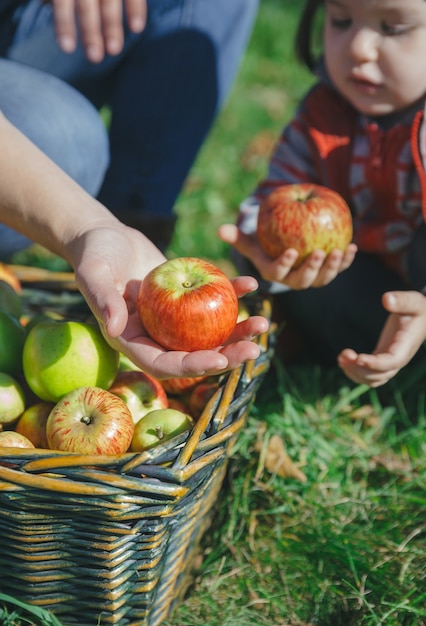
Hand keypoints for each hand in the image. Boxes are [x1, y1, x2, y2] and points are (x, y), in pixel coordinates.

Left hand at [50, 0, 146, 61]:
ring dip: (112, 27)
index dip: (64, 24)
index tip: (68, 49)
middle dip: (90, 32)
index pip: (63, 1)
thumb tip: (43, 4)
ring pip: (109, 2)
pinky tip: (137, 28)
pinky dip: (136, 9)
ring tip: (114, 51)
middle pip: (87, 5)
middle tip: (94, 58)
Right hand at [70, 223, 268, 377]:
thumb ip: (102, 300)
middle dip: (226, 357)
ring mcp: (172, 320)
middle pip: (194, 355)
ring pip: (208, 334)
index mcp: (133, 341)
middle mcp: (155, 336)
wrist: (107, 237)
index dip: (193, 366)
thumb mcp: (93, 274)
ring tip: (263, 324)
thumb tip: (114, 328)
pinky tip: (251, 285)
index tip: (220, 360)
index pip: (164, 364)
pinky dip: (231, 295)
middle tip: (254, 349)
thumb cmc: (94, 254)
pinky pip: (210, 303)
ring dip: (237, 332)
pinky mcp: (184, 300)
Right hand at [219, 224, 356, 288]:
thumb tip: (220, 229)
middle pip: (304, 280)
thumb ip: (236, 236)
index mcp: (275, 274)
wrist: (283, 247)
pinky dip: (346, 260)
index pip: (279, 272)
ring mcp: (312, 278)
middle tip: (320, 252)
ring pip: (323, 278)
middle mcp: (294, 281)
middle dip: (313, 269)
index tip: (292, 251)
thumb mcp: (250, 240)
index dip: (285, 264)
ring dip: (333, 267)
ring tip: (340, 250)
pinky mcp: (327, 272)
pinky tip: (352, 247)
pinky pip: (338, 268)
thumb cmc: (263, 243)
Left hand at [338, 290, 425, 386]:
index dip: (375, 364)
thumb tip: (386, 299)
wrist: (423, 317)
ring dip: (355, 373)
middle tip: (343, 354)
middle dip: (359, 369)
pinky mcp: (382, 359)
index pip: (392, 362)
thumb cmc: (418, 308)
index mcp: (406, 346)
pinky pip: (369, 374)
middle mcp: (399, 358)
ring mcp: (390, 362)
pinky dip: (355, 372)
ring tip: (341, 357)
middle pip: (380, 375)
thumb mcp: (414, 301)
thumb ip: (402, 301)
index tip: (358, 358)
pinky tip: (343, 360)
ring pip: (373, 379)